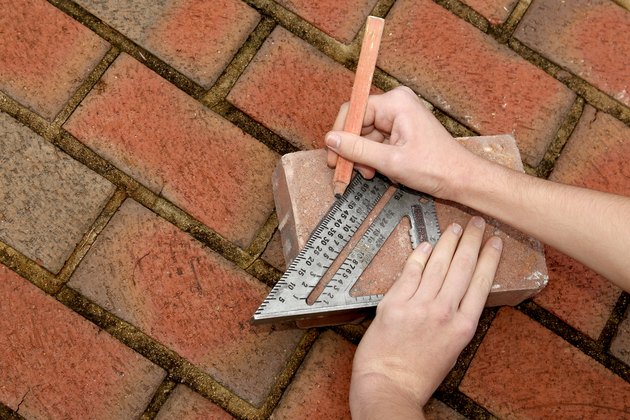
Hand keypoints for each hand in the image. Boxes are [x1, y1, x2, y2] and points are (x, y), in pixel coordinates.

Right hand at [326, 86, 482, 199]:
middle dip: (353, 150)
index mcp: (396, 103)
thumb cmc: (434, 168)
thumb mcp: (390, 161)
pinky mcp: (401, 130)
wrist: (460, 179)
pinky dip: (373, 158)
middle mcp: (396, 104)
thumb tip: (330, 139)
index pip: (354, 110)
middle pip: (358, 123)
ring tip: (370, 175)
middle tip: (347, 172)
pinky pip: (376, 141)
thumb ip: (358, 149)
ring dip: (363, 157)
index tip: (334, 157)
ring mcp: (399, 116)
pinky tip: (378, 171)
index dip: (341, 135)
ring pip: (365, 135)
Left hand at [349, 216, 502, 418]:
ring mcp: (418, 306)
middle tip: (478, 223)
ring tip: (455, 228)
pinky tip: (426, 244)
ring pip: (438, 265)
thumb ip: (455, 321)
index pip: (481, 283)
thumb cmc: (418, 374)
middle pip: (463, 267)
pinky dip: (419, 256)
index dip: (489, 258)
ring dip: (448, 242)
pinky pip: (410, 273)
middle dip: (472, 241)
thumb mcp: (451, 350)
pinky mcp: (394, 303)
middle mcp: (444, 312)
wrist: (388, 385)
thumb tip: (455, 294)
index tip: (495, 242)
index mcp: (462, 326)